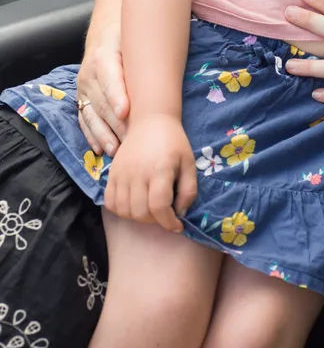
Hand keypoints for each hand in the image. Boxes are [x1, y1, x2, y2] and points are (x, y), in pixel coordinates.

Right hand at [76, 21, 128, 156]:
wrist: (105, 30)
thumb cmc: (127, 35)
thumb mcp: (134, 37)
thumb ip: (141, 54)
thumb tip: (161, 75)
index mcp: (104, 55)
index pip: (109, 78)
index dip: (117, 96)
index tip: (125, 112)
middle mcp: (89, 73)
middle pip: (102, 102)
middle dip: (117, 123)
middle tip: (132, 140)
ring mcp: (83, 87)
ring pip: (92, 114)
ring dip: (105, 134)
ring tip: (117, 150)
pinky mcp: (81, 97)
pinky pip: (84, 119)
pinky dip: (93, 135)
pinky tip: (101, 149)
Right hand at [104, 114, 196, 231]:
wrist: (150, 121)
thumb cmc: (173, 142)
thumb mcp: (189, 163)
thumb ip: (188, 190)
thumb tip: (180, 213)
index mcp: (160, 169)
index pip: (159, 207)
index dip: (169, 222)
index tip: (177, 226)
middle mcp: (138, 173)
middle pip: (141, 212)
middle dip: (156, 221)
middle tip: (165, 215)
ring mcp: (121, 173)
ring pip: (124, 211)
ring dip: (139, 218)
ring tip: (151, 210)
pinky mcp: (111, 173)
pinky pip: (110, 202)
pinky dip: (121, 210)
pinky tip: (135, 204)